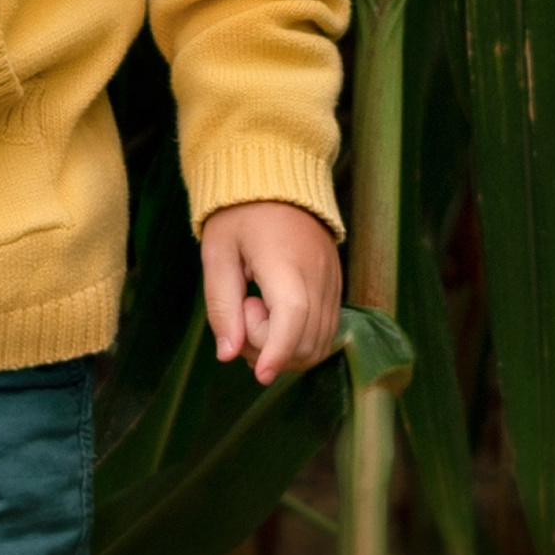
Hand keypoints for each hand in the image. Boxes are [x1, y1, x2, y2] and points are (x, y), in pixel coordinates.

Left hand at [201, 201, 341, 386]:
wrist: (277, 179)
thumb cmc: (239, 214)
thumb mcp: (218, 254)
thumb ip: (222, 305)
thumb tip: (227, 354)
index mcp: (285, 262)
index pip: (292, 318)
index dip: (277, 353)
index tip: (260, 375)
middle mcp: (318, 275)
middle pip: (308, 340)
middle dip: (271, 349)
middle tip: (243, 314)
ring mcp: (333, 281)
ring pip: (321, 341)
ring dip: (286, 347)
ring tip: (257, 312)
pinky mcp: (337, 285)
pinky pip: (327, 328)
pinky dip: (301, 338)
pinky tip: (275, 314)